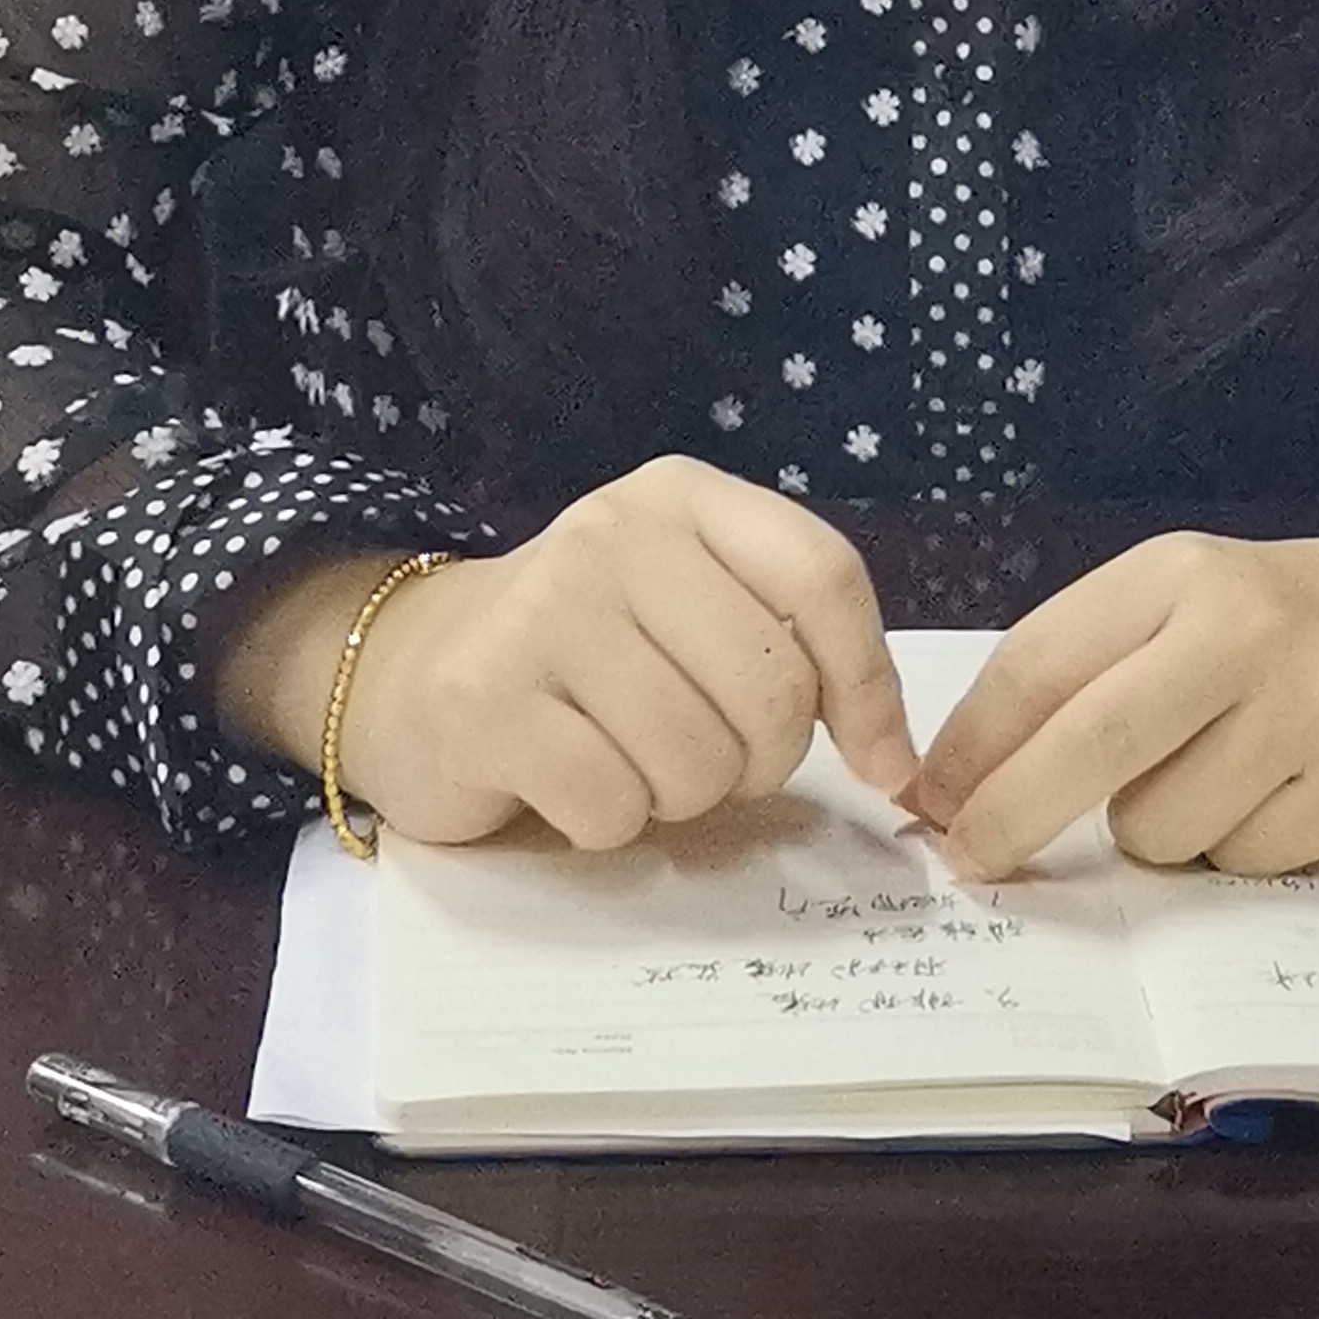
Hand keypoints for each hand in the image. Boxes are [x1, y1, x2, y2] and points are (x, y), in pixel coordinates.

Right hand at [301, 458, 917, 849]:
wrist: (420, 668)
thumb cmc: (592, 649)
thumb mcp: (697, 605)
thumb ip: (797, 648)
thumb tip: (898, 762)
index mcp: (684, 496)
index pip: (822, 576)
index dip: (869, 684)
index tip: (879, 759)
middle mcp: (615, 531)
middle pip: (770, 687)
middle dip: (760, 758)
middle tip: (709, 755)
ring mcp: (545, 610)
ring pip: (696, 760)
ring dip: (679, 796)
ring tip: (629, 758)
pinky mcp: (488, 700)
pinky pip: (614, 806)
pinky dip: (609, 822)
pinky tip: (570, 780)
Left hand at [910, 521, 1318, 880]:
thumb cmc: (1277, 617)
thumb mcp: (1178, 598)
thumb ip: (1082, 667)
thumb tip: (967, 778)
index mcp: (1183, 576)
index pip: (1046, 662)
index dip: (974, 744)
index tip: (930, 797)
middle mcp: (1249, 637)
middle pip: (1096, 750)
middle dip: (1014, 817)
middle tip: (972, 858)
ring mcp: (1316, 717)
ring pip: (1169, 830)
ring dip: (1155, 830)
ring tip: (1203, 777)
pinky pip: (1248, 864)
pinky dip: (1236, 847)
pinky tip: (1273, 795)